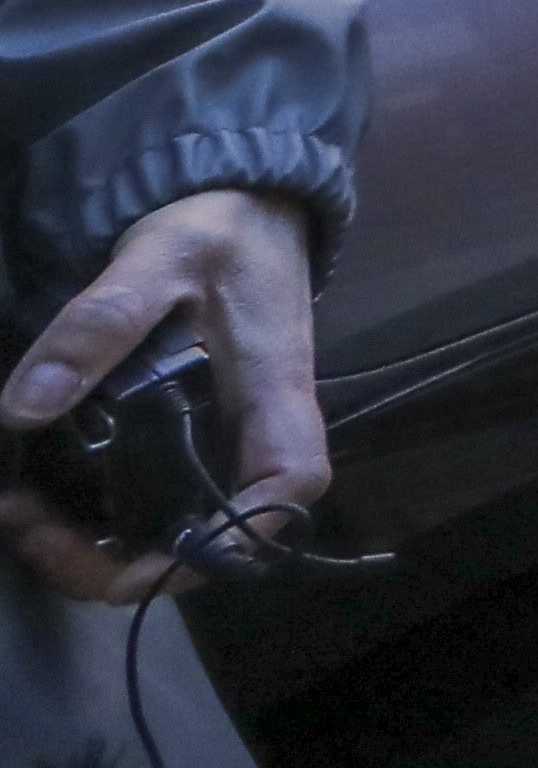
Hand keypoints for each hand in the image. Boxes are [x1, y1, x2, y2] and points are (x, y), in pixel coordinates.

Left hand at [1, 188, 324, 603]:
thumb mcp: (163, 255)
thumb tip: (23, 409)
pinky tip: (47, 496)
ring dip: (100, 550)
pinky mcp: (199, 437)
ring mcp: (229, 440)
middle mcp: (259, 433)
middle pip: (219, 541)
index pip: (283, 490)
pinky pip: (158, 504)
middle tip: (30, 530)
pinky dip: (100, 521)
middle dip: (120, 564)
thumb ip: (99, 323)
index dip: (220, 542)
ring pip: (180, 533)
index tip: (129, 555)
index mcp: (274, 393)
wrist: (247, 203)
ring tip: (22, 515)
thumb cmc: (223, 229)